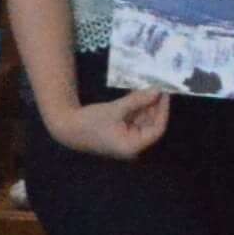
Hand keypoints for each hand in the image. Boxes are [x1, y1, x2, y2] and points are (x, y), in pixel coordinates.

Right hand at [42, 88, 168, 160]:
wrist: (68, 128)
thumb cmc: (91, 121)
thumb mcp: (116, 109)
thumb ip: (138, 100)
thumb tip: (157, 91)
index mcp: (133, 146)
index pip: (157, 129)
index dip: (163, 111)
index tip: (164, 94)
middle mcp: (133, 146)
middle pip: (151, 125)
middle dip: (154, 107)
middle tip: (157, 88)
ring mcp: (127, 141)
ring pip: (143, 122)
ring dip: (146, 107)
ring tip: (148, 89)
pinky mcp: (121, 135)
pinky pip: (134, 122)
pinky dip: (137, 110)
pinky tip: (138, 96)